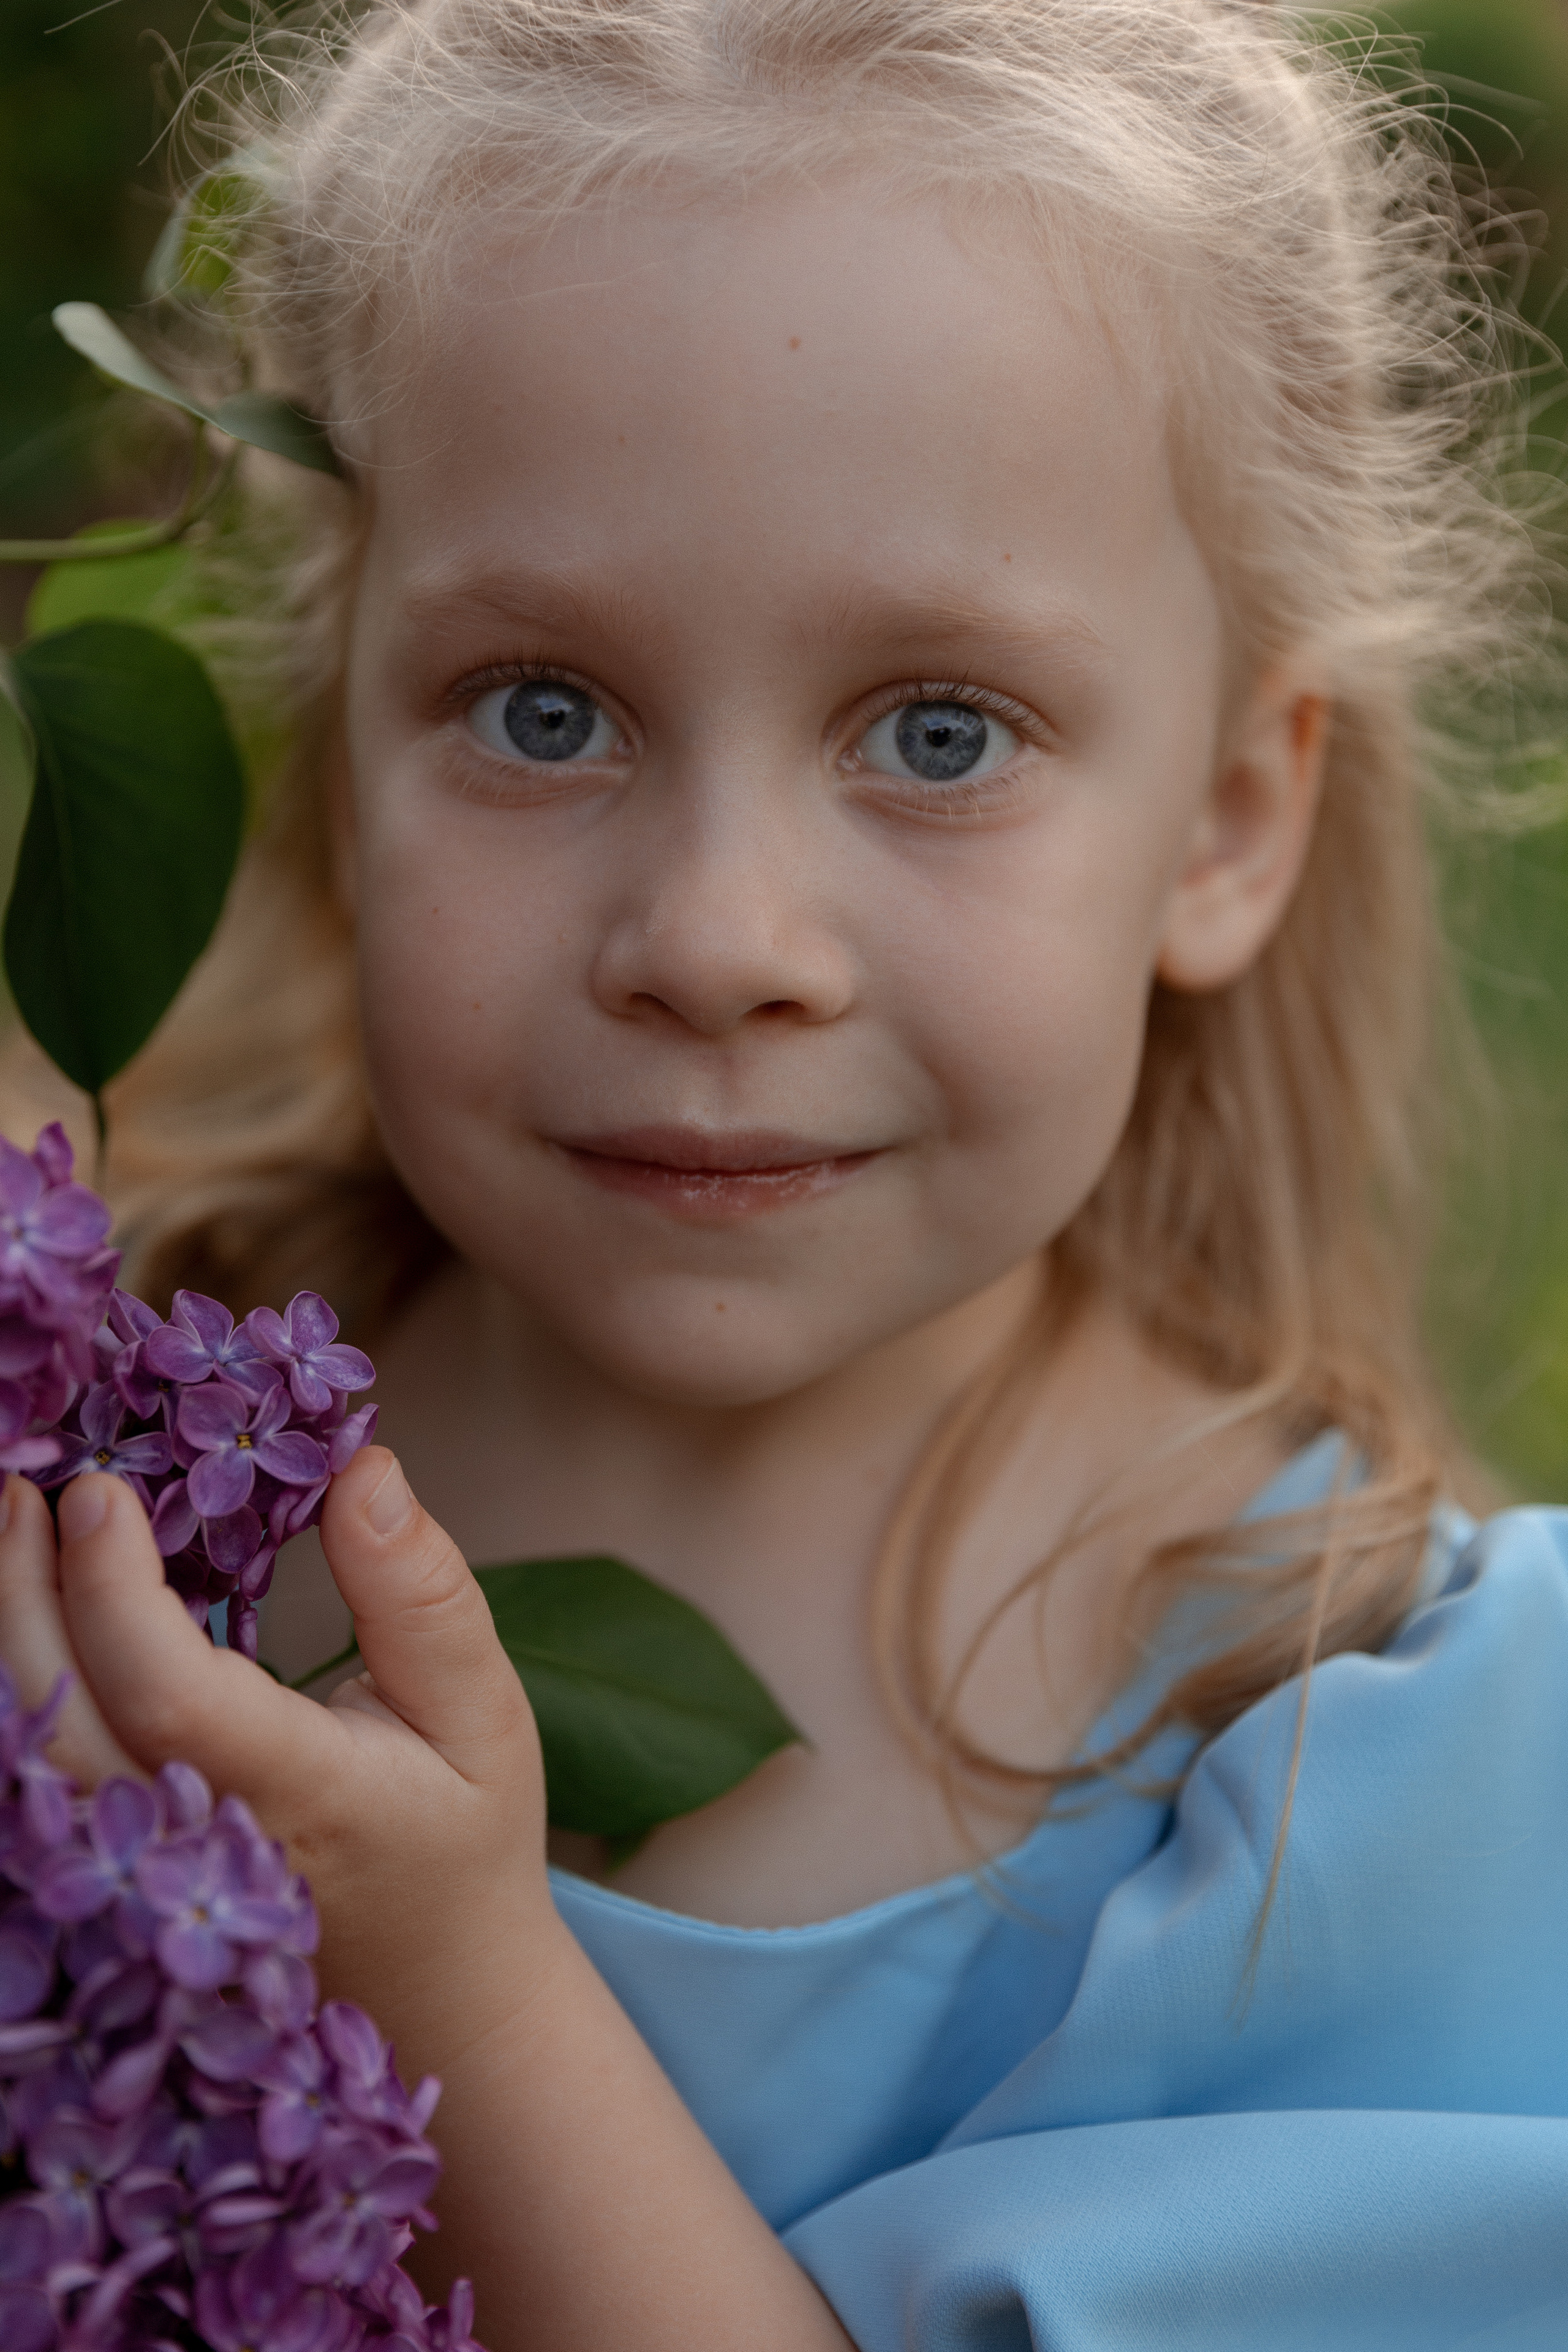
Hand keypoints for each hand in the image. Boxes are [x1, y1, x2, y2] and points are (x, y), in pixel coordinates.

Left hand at [0, 1458, 856, 2348]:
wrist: (440, 1994)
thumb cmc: (461, 1840)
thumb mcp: (482, 1711)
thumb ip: (422, 1596)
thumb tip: (365, 1468)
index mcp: (298, 1800)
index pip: (172, 1697)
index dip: (115, 1589)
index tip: (99, 1489)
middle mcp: (196, 1854)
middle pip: (61, 1727)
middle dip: (23, 1593)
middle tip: (20, 1486)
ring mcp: (140, 1885)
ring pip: (27, 1763)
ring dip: (8, 1638)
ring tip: (9, 1530)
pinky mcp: (114, 1888)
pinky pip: (34, 1789)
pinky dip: (23, 1692)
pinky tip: (30, 1622)